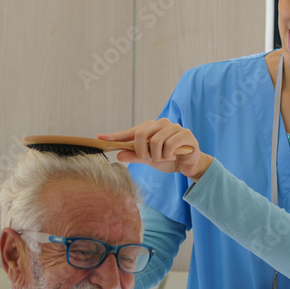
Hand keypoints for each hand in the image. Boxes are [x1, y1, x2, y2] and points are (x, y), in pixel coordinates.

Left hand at [98, 119, 212, 180]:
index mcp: (151, 128)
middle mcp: (161, 123)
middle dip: (141, 150)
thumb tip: (118, 155)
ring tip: (164, 158)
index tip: (101, 138)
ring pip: (156, 142)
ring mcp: (174, 127)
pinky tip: (173, 157)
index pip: (130, 131)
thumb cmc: (169, 159)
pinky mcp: (185, 134)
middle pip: (141, 133)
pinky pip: (170, 145)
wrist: (189, 165)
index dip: (116, 135)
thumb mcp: (149, 160)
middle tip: (148, 158)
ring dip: (158, 156)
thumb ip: (135, 156)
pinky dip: (168, 155)